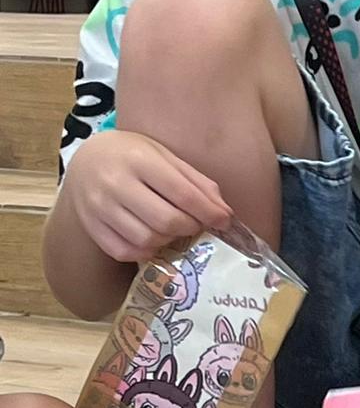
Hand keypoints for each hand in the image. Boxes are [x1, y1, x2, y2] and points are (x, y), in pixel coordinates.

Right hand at [65, 130, 231, 262]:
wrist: (87, 158)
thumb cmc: (134, 156)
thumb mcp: (167, 157)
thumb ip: (197, 183)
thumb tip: (224, 213)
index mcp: (139, 160)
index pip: (182, 194)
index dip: (208, 212)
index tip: (224, 221)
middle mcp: (115, 183)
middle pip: (166, 220)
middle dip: (190, 227)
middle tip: (196, 224)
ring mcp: (99, 207)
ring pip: (145, 239)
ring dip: (169, 240)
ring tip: (174, 229)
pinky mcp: (90, 225)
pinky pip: (123, 251)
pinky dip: (145, 252)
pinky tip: (153, 240)